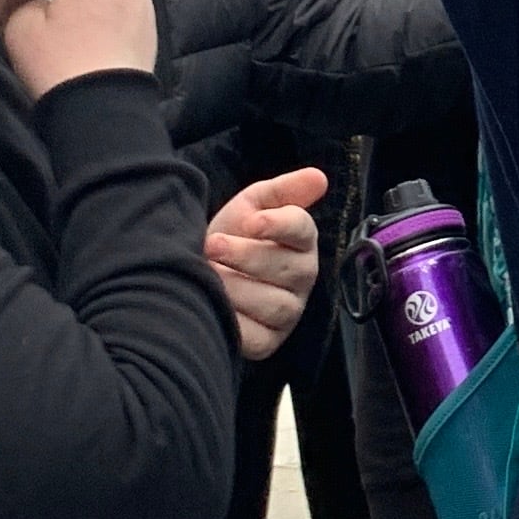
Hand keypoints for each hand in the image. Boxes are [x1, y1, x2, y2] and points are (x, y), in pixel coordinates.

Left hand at [207, 169, 324, 359]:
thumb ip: (282, 191)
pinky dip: (235, 321)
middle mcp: (302, 277)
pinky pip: (258, 336)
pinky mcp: (268, 341)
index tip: (251, 222)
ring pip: (274, 304)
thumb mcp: (251, 205)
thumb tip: (319, 177)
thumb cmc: (230, 235)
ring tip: (209, 274)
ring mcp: (289, 312)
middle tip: (212, 245)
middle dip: (246, 255)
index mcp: (301, 241)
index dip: (279, 225)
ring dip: (236, 288)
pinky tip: (216, 305)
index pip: (303, 230)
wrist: (199, 273)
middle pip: (287, 268)